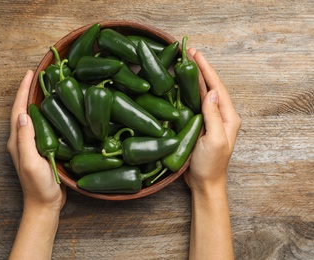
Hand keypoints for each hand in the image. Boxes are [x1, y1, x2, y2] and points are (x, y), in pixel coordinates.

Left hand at [7, 70, 65, 212]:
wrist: (45, 204)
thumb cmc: (39, 186)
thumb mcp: (31, 162)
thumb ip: (26, 139)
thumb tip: (23, 114)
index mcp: (17, 140)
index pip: (18, 110)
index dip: (23, 90)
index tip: (30, 73)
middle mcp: (22, 139)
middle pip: (23, 109)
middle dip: (29, 90)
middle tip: (40, 75)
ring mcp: (32, 144)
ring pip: (33, 116)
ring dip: (38, 100)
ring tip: (48, 86)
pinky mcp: (42, 149)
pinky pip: (43, 125)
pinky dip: (47, 113)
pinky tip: (57, 110)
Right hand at [185, 48, 240, 192]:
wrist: (204, 183)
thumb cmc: (210, 165)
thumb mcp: (213, 140)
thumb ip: (213, 116)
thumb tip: (211, 92)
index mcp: (228, 117)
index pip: (217, 87)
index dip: (206, 69)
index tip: (195, 54)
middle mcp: (220, 115)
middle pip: (210, 87)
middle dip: (200, 69)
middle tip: (188, 52)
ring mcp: (210, 120)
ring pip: (202, 94)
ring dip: (193, 78)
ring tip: (184, 63)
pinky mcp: (199, 125)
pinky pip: (194, 104)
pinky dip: (188, 91)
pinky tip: (180, 85)